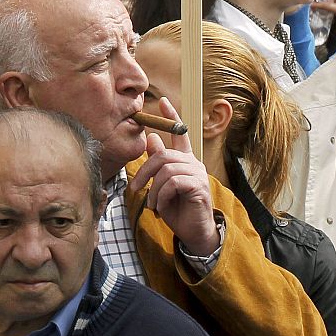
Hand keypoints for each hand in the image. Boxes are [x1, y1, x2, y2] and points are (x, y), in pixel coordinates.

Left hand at [129, 96, 220, 257]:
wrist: (193, 233)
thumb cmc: (177, 210)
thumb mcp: (162, 186)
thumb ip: (158, 164)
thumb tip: (151, 138)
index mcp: (185, 161)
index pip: (180, 133)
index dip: (172, 117)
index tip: (163, 101)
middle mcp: (193, 163)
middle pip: (163, 156)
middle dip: (144, 172)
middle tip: (136, 188)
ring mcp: (197, 174)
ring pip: (167, 170)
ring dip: (153, 190)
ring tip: (152, 205)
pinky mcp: (198, 186)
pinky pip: (173, 183)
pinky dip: (161, 196)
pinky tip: (160, 207)